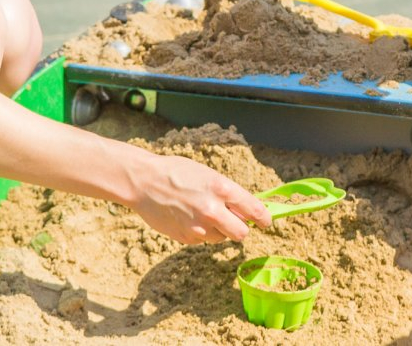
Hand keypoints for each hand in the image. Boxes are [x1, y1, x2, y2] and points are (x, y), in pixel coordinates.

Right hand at [127, 153, 269, 244]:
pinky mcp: (186, 238)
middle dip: (241, 228)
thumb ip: (227, 193)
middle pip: (242, 233)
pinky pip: (203, 239)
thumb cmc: (177, 173)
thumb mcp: (207, 175)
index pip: (253, 209)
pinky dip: (201, 232)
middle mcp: (212, 209)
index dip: (264, 217)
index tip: (267, 221)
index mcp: (221, 188)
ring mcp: (199, 226)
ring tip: (202, 213)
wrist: (144, 182)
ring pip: (222, 238)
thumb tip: (245, 210)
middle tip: (235, 221)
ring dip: (219, 230)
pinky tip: (188, 217)